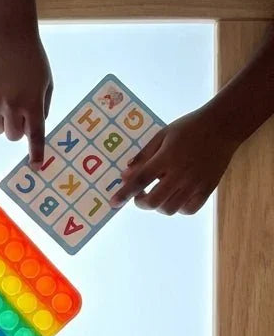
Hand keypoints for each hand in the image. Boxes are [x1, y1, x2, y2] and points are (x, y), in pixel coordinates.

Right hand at [0, 34, 52, 165]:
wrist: (10, 39)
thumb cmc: (32, 61)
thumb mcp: (46, 84)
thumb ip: (41, 108)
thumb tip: (32, 131)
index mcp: (33, 103)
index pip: (35, 135)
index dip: (36, 153)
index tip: (36, 167)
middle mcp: (13, 106)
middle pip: (13, 136)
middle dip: (16, 129)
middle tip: (18, 112)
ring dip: (1, 122)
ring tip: (4, 101)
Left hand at [110, 106, 239, 214]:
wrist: (223, 125)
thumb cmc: (189, 128)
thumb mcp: (162, 135)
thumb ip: (143, 156)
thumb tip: (124, 175)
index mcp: (167, 158)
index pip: (140, 180)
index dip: (124, 193)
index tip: (113, 202)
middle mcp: (180, 173)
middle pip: (153, 201)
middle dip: (141, 202)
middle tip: (140, 196)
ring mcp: (195, 183)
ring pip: (170, 209)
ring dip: (159, 206)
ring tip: (159, 195)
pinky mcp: (208, 188)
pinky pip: (189, 209)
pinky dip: (178, 208)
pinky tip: (176, 198)